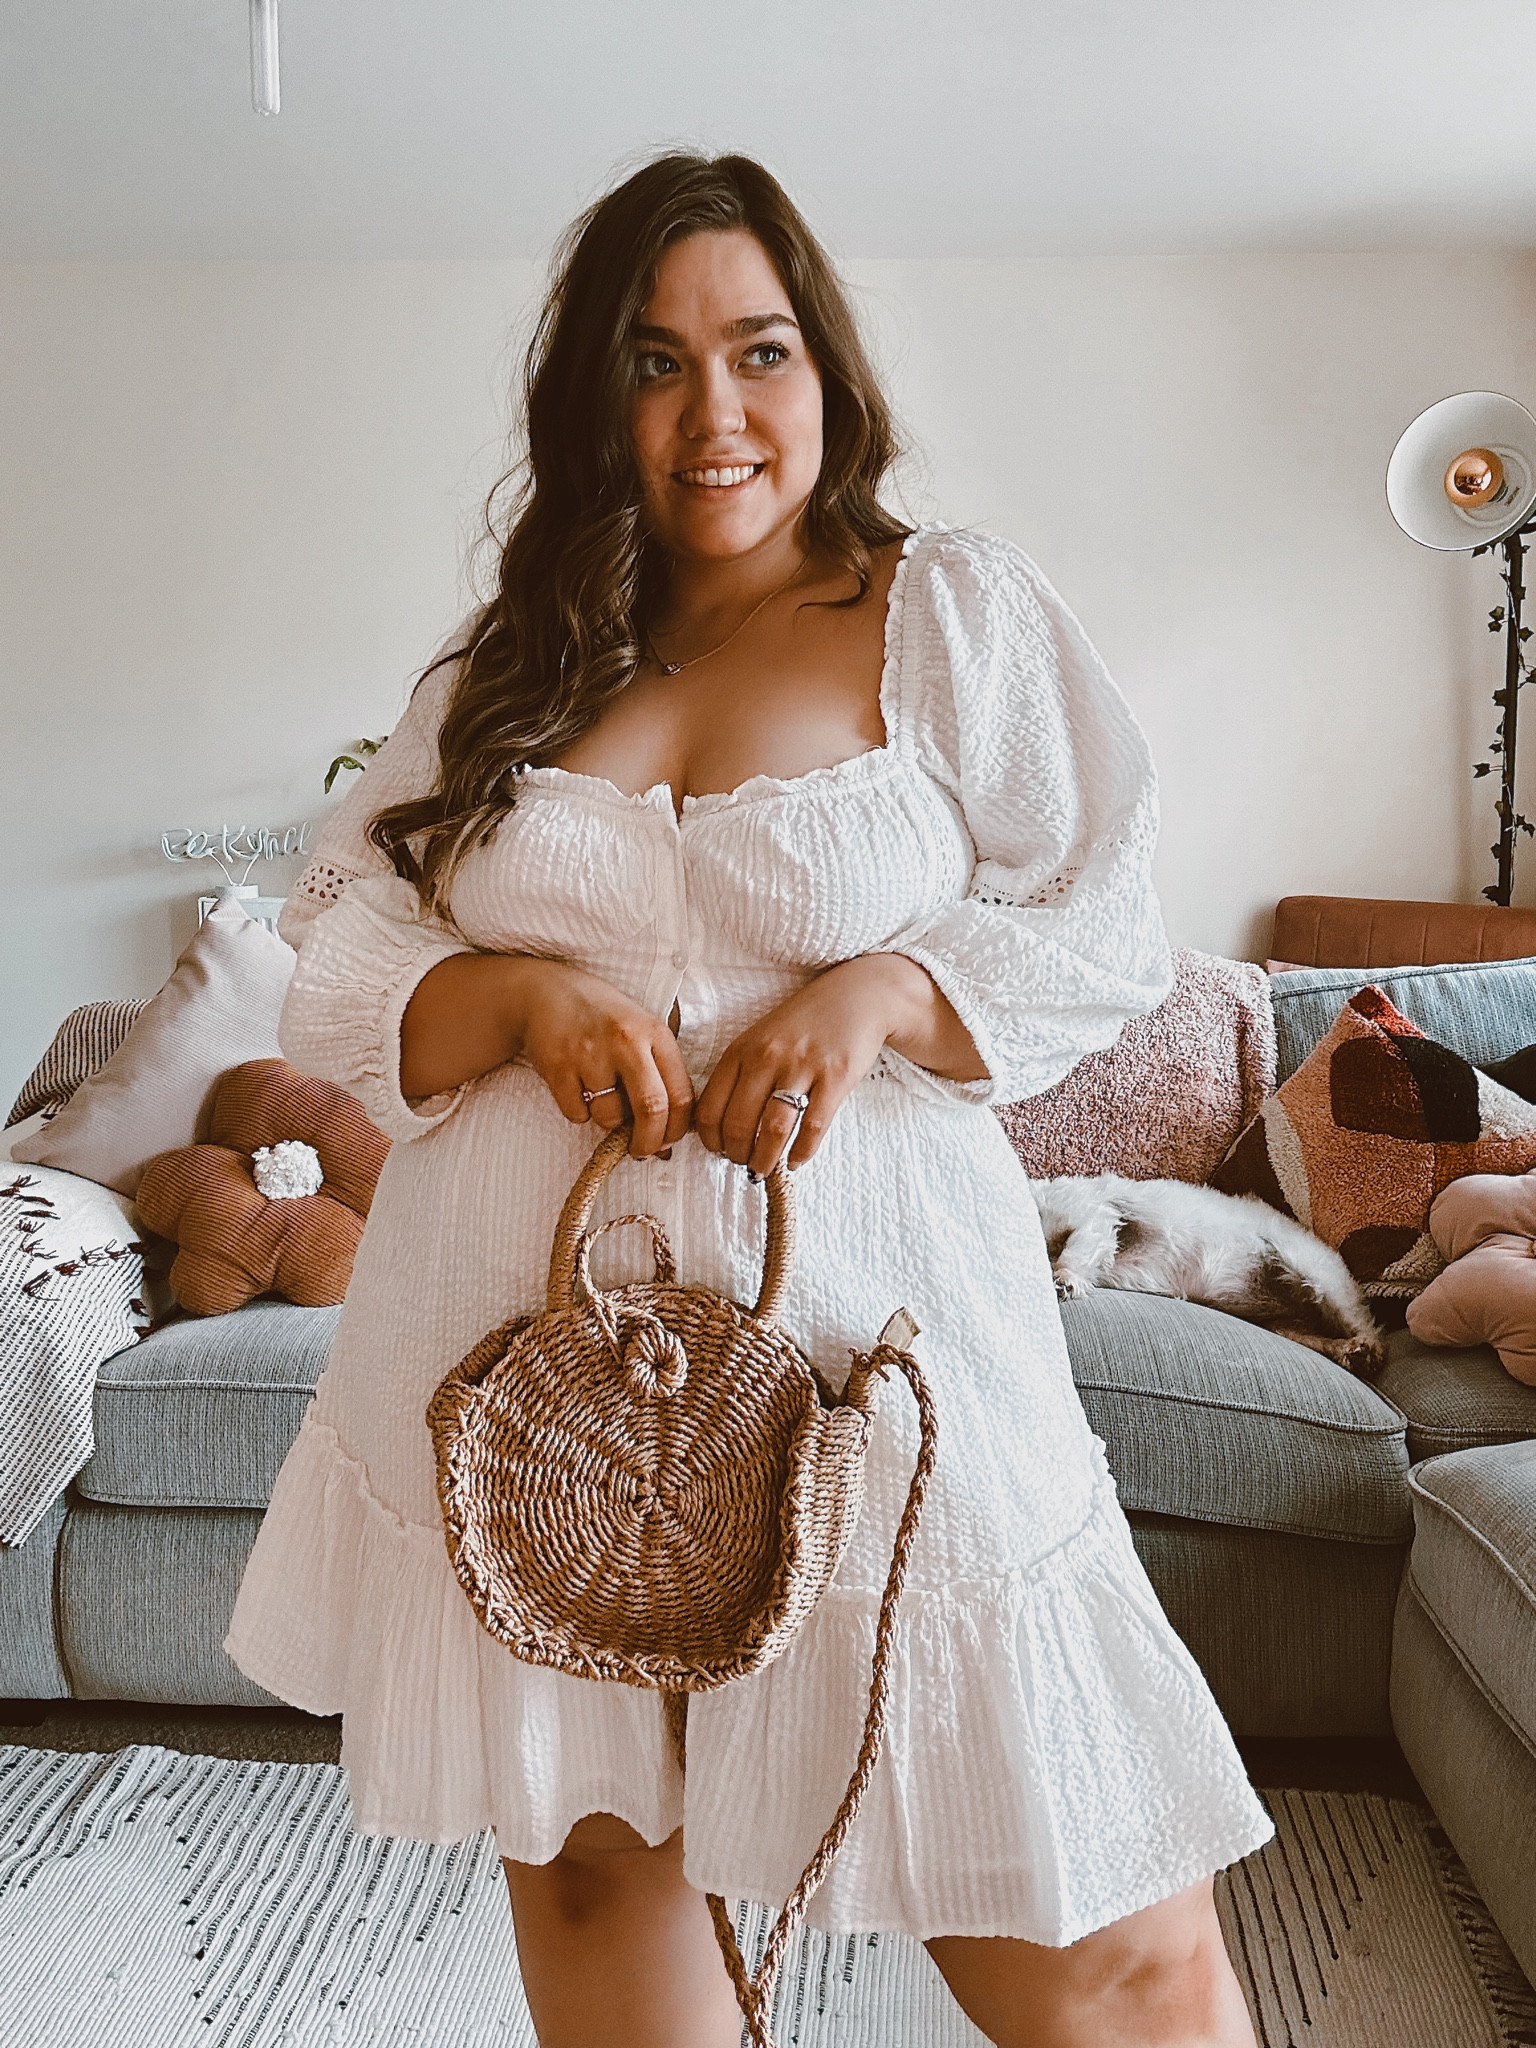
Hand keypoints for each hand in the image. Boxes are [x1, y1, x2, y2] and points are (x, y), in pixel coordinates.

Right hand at [399, 953, 691, 1158]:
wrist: (547, 993)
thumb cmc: (603, 1019)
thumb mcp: (641, 1030)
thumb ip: (660, 1072)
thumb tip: (669, 1134)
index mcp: (655, 1032)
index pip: (681, 1094)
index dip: (677, 1129)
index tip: (669, 1140)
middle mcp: (625, 1040)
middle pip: (652, 1108)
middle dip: (648, 1141)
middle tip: (641, 1151)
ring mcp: (590, 1052)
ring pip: (609, 1116)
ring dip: (608, 1122)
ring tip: (602, 1101)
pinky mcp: (557, 1065)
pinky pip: (576, 1113)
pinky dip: (579, 1112)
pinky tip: (577, 1088)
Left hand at [692, 954, 929, 1176]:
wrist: (857, 996)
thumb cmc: (805, 1023)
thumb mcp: (761, 1038)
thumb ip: (741, 1073)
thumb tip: (722, 1125)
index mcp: (742, 1050)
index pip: (710, 1107)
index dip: (710, 1139)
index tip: (718, 1151)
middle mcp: (767, 1057)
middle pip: (739, 1123)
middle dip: (737, 1154)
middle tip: (743, 1164)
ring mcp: (802, 1066)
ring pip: (773, 1129)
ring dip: (765, 1159)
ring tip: (764, 1170)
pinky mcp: (836, 1076)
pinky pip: (814, 1125)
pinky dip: (802, 1151)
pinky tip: (796, 1161)